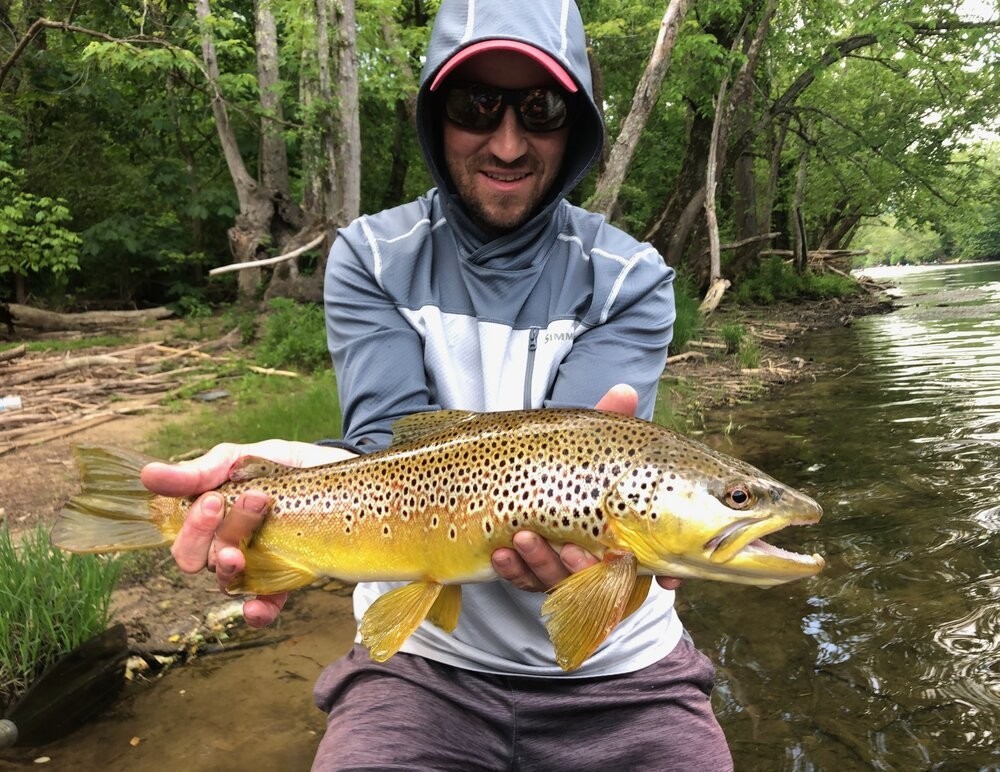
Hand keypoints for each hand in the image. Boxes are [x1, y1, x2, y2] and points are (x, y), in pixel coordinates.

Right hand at [140, 440, 355, 626]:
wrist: (342, 470)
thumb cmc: (287, 465)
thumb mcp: (247, 456)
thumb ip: (204, 469)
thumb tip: (148, 474)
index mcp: (212, 517)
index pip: (182, 535)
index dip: (191, 525)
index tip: (215, 499)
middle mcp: (227, 544)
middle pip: (197, 559)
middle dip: (211, 538)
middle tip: (252, 503)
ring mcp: (256, 563)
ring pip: (226, 580)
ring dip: (230, 566)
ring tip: (245, 549)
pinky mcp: (288, 578)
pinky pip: (266, 606)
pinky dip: (258, 612)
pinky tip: (257, 608)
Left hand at [491, 384, 681, 591]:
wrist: (515, 476)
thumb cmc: (571, 463)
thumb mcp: (587, 443)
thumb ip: (606, 422)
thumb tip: (623, 390)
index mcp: (620, 533)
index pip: (648, 562)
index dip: (663, 575)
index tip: (666, 581)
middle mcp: (594, 556)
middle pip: (596, 576)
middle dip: (583, 567)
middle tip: (571, 548)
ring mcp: (560, 566)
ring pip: (555, 579)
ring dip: (540, 562)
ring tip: (523, 537)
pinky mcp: (529, 571)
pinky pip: (521, 578)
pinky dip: (512, 568)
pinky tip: (502, 553)